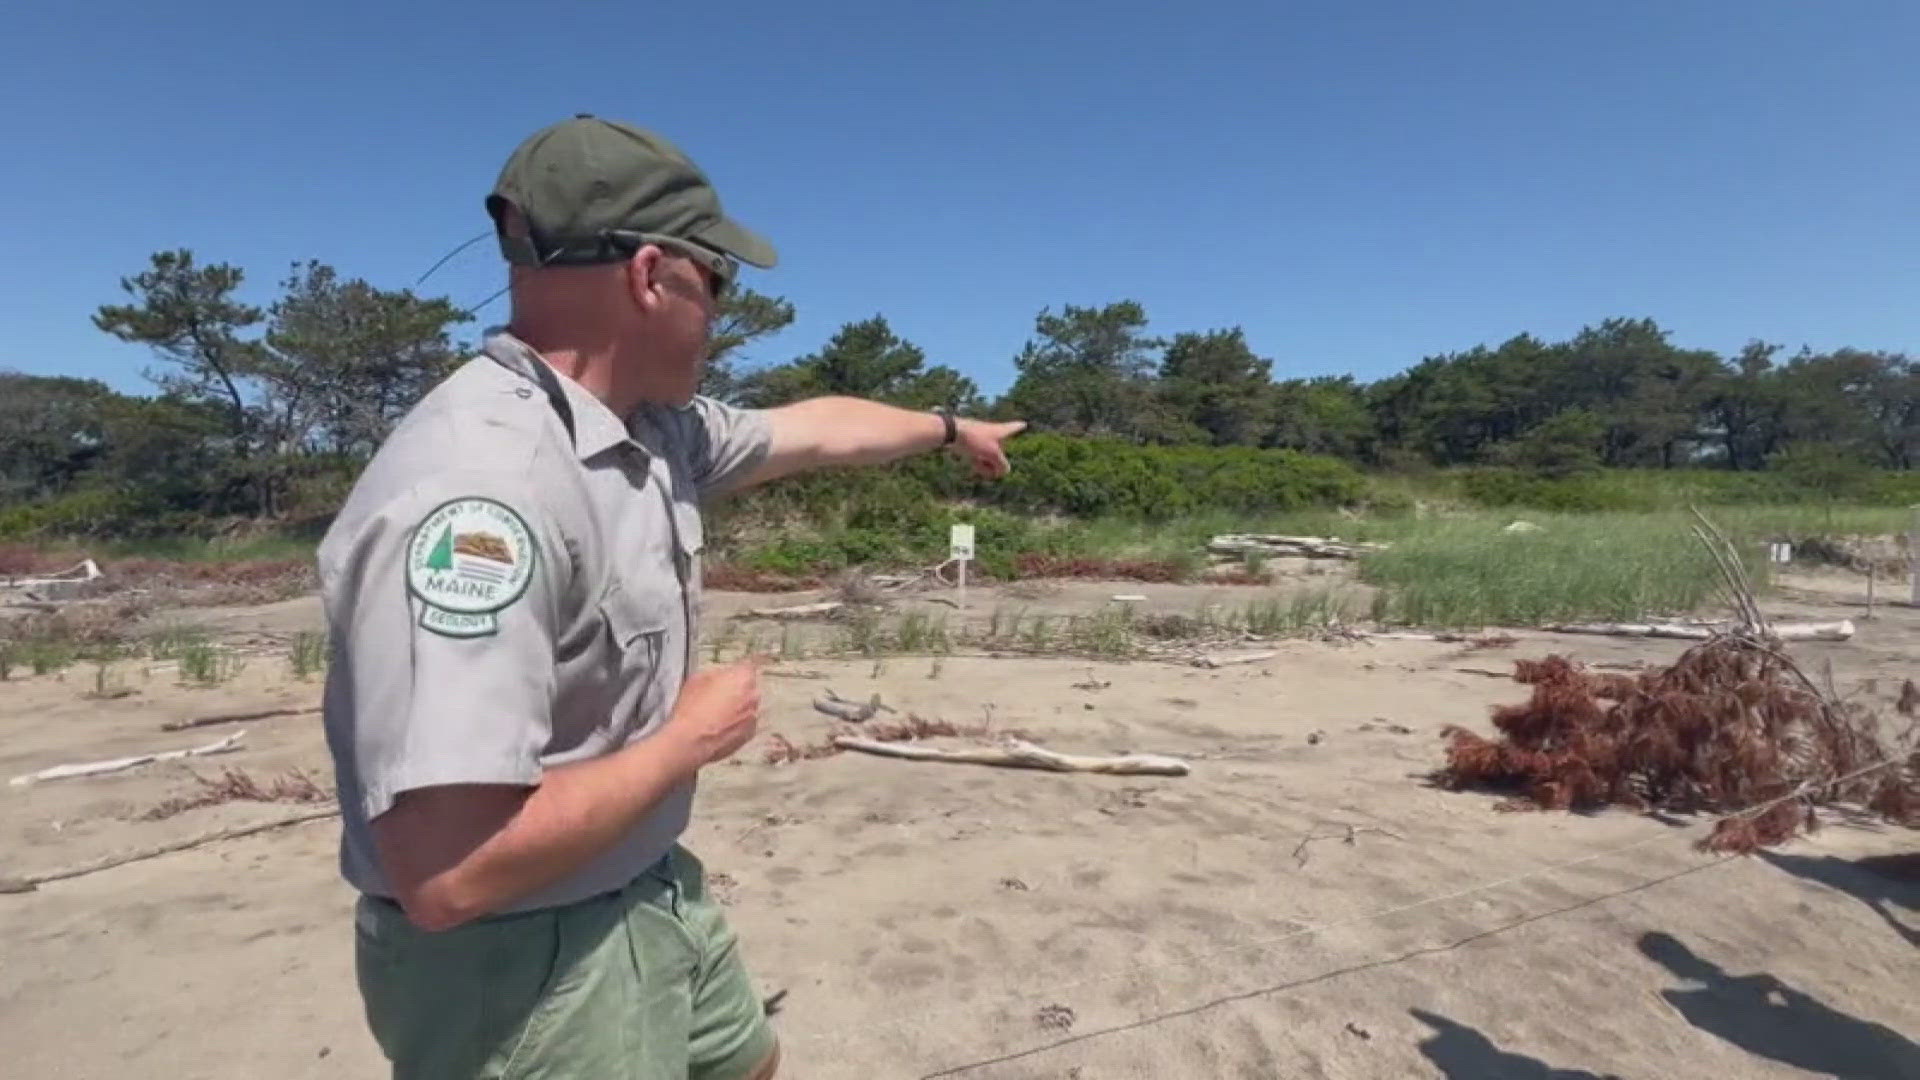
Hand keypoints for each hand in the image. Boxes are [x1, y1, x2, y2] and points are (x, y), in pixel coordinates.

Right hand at [661, 655, 764, 771]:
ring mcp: (754, 716)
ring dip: (738, 708)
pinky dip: (737, 724)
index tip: (735, 673)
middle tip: (719, 696)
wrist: (691, 741)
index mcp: (743, 677)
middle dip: (738, 690)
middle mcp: (754, 696)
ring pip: (749, 706)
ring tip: (718, 715)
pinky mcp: (750, 735)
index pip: (750, 665)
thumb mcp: (698, 678)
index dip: (740, 669)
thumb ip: (717, 673)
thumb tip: (723, 676)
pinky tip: (720, 728)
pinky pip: (746, 724)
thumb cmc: (692, 707)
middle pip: (750, 687)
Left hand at [948, 418, 1026, 478]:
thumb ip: (1002, 464)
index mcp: (1000, 430)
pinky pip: (978, 455)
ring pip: (988, 454)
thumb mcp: (993, 454)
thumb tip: (1005, 471)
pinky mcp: (969, 443)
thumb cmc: (975, 439)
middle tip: (996, 472)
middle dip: (998, 461)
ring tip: (983, 471)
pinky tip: (975, 468)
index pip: (1013, 427)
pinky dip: (978, 462)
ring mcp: (980, 438)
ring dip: (988, 464)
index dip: (1018, 427)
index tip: (1024, 423)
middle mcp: (991, 432)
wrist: (951, 433)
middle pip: (1000, 448)